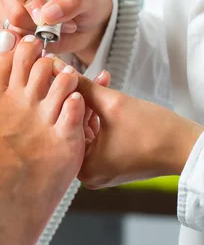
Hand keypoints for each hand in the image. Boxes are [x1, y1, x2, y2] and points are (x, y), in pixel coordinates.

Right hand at [0, 0, 112, 63]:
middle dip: (36, 24)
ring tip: (58, 32)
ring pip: (13, 31)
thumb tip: (47, 13)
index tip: (45, 14)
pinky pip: (16, 46)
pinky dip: (34, 47)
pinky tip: (49, 41)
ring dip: (38, 37)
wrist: (88, 27)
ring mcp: (10, 15)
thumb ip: (73, 0)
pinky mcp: (14, 35)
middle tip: (60, 26)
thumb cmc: (87, 4)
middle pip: (10, 11)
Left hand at [72, 73, 203, 188]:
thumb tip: (58, 69)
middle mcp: (89, 174)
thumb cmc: (154, 132)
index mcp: (84, 169)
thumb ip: (83, 86)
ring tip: (100, 80)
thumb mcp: (113, 104)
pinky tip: (107, 94)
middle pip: (76, 128)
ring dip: (93, 103)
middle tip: (78, 74)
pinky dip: (102, 116)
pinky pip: (100, 135)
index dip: (64, 97)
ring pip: (88, 129)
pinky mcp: (113, 163)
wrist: (187, 146)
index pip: (65, 126)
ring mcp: (101, 170)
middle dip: (81, 98)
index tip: (61, 77)